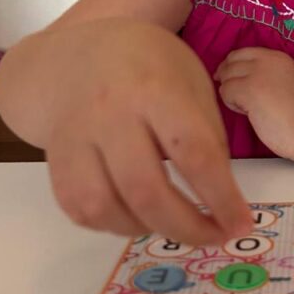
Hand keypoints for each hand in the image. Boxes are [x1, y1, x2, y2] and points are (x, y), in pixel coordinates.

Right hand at [38, 20, 253, 244]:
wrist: (73, 56)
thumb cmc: (146, 69)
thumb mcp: (190, 82)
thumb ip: (207, 134)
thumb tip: (221, 197)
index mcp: (154, 88)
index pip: (194, 153)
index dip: (221, 198)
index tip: (240, 225)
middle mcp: (109, 113)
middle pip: (146, 190)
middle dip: (187, 227)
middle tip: (214, 237)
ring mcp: (75, 137)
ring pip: (105, 207)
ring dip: (146, 229)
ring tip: (173, 224)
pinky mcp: (53, 160)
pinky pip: (80, 209)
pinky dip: (112, 225)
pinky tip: (137, 216)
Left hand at [214, 47, 293, 159]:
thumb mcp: (285, 81)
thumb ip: (265, 74)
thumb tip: (236, 78)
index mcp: (277, 57)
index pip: (242, 53)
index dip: (232, 66)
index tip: (233, 81)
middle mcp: (266, 59)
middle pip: (231, 61)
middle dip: (228, 78)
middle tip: (235, 97)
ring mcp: (256, 73)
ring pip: (226, 77)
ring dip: (230, 92)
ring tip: (248, 108)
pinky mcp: (248, 89)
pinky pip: (225, 91)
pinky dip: (231, 104)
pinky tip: (248, 113)